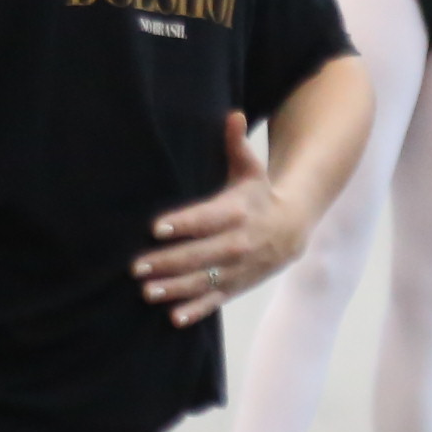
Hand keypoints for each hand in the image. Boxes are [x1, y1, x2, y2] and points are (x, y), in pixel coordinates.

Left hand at [133, 114, 302, 326]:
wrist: (293, 226)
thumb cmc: (260, 193)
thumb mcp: (250, 168)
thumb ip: (235, 143)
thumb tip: (232, 114)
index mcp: (238, 212)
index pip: (207, 219)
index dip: (183, 223)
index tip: (156, 227)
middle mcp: (239, 243)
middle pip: (199, 254)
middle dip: (168, 261)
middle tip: (137, 265)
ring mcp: (238, 268)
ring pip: (204, 281)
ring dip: (175, 288)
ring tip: (147, 292)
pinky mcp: (237, 285)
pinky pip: (215, 300)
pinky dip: (196, 311)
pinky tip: (174, 318)